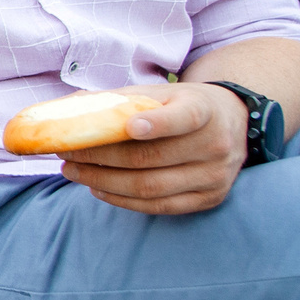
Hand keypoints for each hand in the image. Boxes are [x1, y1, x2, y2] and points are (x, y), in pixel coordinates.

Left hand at [57, 82, 248, 214]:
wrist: (233, 123)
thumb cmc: (183, 104)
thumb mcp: (161, 92)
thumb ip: (120, 99)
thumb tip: (67, 107)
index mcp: (204, 110)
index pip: (184, 118)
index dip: (159, 123)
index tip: (130, 126)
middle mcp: (215, 144)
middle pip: (151, 158)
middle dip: (100, 157)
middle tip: (65, 153)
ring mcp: (214, 176)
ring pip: (150, 187)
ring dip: (103, 181)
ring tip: (72, 171)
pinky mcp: (208, 199)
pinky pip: (159, 206)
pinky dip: (122, 200)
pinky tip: (98, 188)